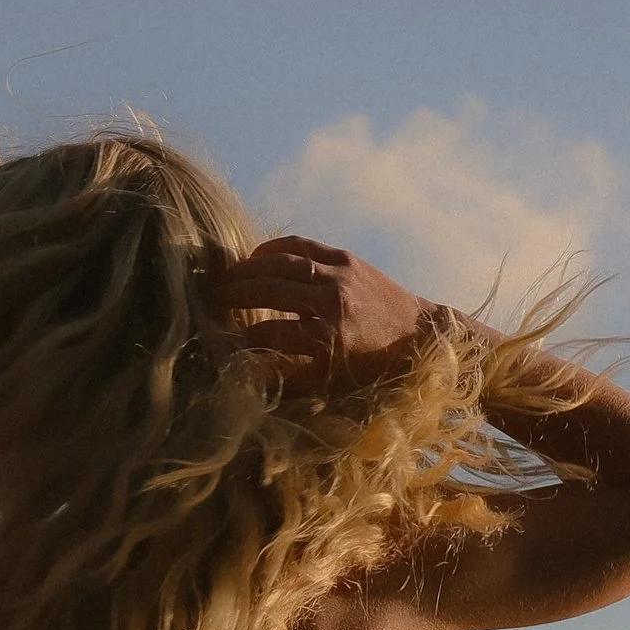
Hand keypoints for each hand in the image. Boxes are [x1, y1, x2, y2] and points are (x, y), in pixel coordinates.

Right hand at [207, 236, 442, 395]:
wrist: (422, 333)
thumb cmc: (376, 367)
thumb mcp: (336, 383)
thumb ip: (293, 378)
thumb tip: (249, 375)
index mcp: (333, 338)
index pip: (273, 334)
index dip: (244, 339)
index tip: (223, 343)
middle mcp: (335, 301)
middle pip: (272, 292)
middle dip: (235, 295)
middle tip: (207, 300)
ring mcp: (341, 274)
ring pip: (282, 264)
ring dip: (246, 269)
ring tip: (221, 278)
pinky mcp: (346, 257)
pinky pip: (301, 246)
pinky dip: (273, 249)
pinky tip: (253, 259)